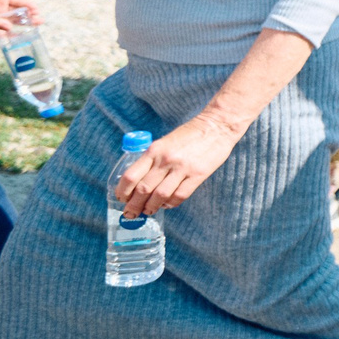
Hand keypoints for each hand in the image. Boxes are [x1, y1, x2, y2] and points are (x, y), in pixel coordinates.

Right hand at [0, 0, 41, 38]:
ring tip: (40, 18)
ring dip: (29, 15)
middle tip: (38, 24)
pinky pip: (18, 2)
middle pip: (14, 22)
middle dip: (27, 24)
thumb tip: (9, 29)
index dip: (13, 35)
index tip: (24, 38)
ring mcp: (2, 6)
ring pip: (18, 13)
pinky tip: (35, 8)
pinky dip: (26, 5)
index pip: (3, 32)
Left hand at [115, 113, 242, 213]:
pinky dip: (170, 204)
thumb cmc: (190, 134)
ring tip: (148, 211)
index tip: (121, 199)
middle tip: (130, 213)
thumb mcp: (164, 142)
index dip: (122, 191)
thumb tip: (140, 181)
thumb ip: (152, 159)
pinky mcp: (198, 175)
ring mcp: (182, 168)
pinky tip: (166, 205)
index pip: (130, 176)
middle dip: (134, 205)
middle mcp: (166, 160)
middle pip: (143, 189)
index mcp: (154, 150)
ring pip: (160, 196)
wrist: (217, 126)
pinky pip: (179, 195)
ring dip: (151, 207)